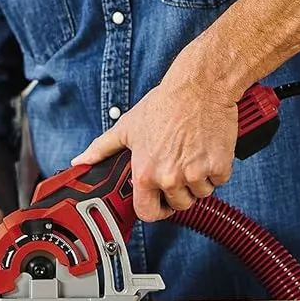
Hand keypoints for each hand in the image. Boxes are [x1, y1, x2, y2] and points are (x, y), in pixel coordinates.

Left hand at [70, 54, 238, 222]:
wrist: (198, 87)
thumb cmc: (164, 104)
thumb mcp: (127, 127)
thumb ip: (101, 148)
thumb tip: (80, 160)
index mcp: (146, 173)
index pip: (148, 213)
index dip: (154, 209)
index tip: (159, 201)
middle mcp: (170, 177)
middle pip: (179, 204)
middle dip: (180, 190)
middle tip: (178, 165)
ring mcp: (196, 174)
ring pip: (201, 193)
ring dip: (199, 179)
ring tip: (192, 153)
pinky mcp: (219, 167)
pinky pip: (219, 181)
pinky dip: (216, 169)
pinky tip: (206, 149)